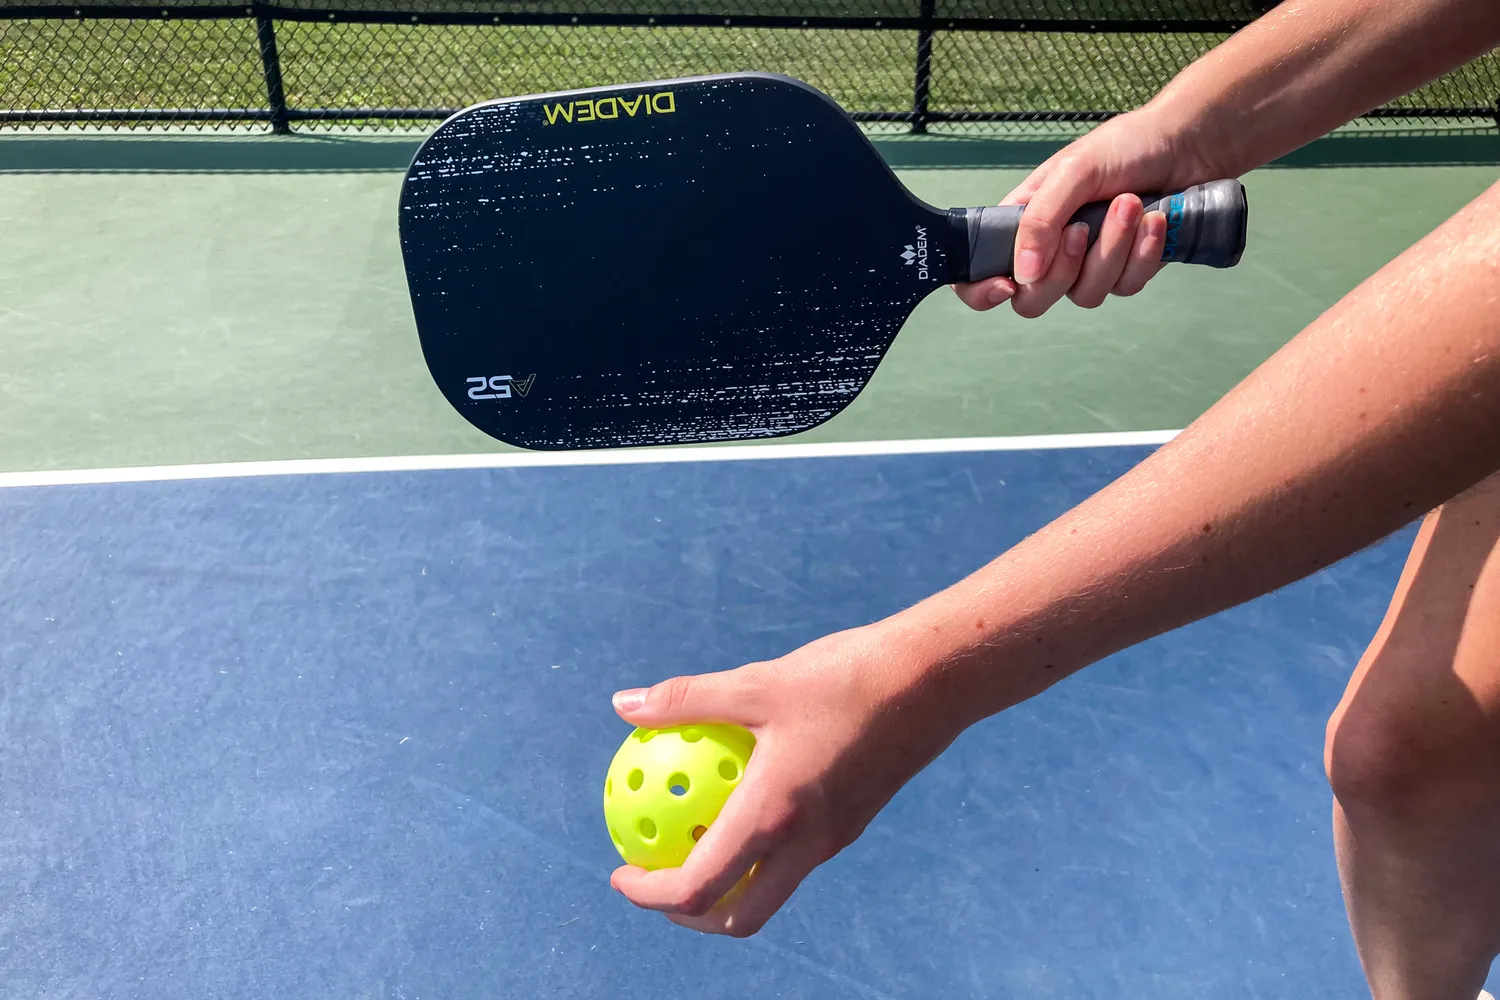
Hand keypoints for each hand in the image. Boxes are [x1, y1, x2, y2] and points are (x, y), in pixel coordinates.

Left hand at [607, 625, 959, 936]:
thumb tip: (625, 704)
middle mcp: (805, 846)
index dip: (650, 895)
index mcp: (773, 818)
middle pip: (739, 917)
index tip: (621, 873)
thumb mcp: (756, 682)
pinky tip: (743, 800)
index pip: (699, 889)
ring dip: (727, 886)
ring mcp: (833, 841)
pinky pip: (795, 858)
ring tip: (692, 839)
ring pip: (771, 892)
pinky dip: (759, 851)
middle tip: (656, 876)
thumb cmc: (842, 677)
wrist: (933, 681)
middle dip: (688, 915)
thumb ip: (686, 699)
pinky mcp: (851, 824)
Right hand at [953, 103, 1223, 317]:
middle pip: (1033, 300)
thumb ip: (1039, 221)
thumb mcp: (1073, 171)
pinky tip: (1156, 221)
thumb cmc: (1124, 146)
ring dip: (1112, 251)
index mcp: (1021, 223)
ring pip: (1085, 295)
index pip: (978, 273)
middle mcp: (1049, 250)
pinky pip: (1125, 287)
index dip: (982, 291)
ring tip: (1132, 204)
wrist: (1188, 144)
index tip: (1007, 284)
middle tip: (1082, 229)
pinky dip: (1142, 254)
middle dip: (1062, 271)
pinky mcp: (1126, 271)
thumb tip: (1021, 274)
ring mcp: (1088, 265)